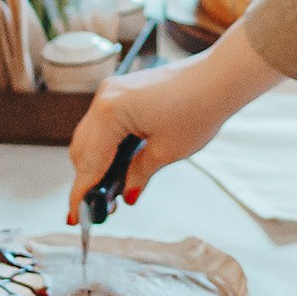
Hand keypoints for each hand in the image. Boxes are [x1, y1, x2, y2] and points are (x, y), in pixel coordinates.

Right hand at [64, 28, 284, 223]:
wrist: (220, 77)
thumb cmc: (199, 108)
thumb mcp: (167, 151)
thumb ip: (138, 175)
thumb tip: (126, 194)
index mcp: (110, 112)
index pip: (88, 163)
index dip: (81, 194)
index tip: (76, 218)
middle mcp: (105, 98)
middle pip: (81, 149)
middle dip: (88, 179)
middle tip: (100, 207)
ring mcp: (112, 91)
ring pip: (90, 136)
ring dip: (96, 163)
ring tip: (111, 190)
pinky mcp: (121, 90)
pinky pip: (103, 124)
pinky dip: (106, 146)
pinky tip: (119, 165)